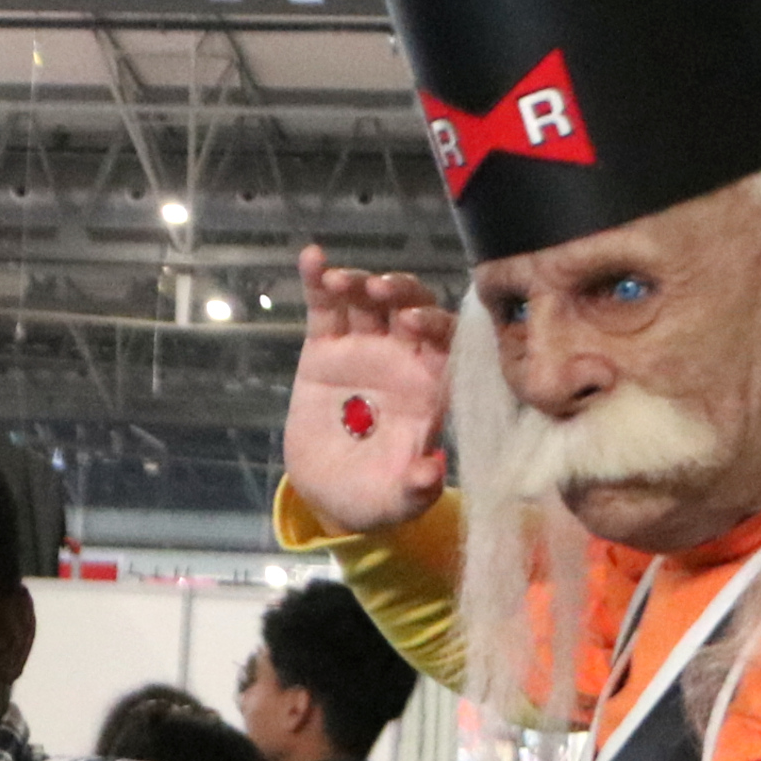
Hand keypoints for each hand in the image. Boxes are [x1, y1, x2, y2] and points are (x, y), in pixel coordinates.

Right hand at [282, 246, 457, 537]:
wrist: (328, 492)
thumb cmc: (375, 495)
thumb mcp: (396, 501)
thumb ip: (417, 488)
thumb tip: (433, 471)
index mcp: (433, 387)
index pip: (449, 344)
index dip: (437, 326)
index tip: (414, 323)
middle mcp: (405, 359)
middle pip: (414, 309)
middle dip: (402, 294)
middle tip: (379, 291)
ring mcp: (365, 348)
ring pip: (370, 302)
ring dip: (360, 282)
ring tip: (340, 281)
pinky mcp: (326, 348)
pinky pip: (326, 308)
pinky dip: (318, 281)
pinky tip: (310, 258)